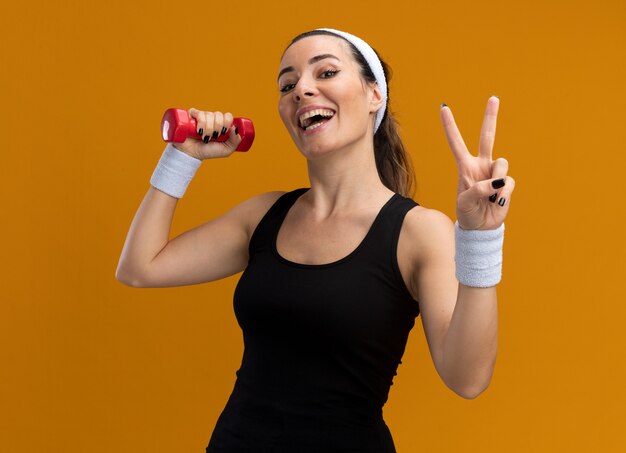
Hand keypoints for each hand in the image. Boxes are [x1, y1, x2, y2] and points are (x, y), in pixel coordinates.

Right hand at [173, 108, 241, 159]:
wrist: (192, 154)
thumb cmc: (209, 151)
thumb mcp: (226, 150)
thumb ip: (235, 141)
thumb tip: (235, 128)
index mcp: (222, 124)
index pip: (228, 116)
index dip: (227, 122)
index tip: (224, 132)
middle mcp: (212, 119)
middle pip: (219, 115)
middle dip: (217, 127)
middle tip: (214, 136)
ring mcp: (202, 116)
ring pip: (209, 115)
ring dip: (208, 128)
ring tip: (204, 137)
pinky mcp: (192, 116)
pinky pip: (199, 113)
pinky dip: (201, 123)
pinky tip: (199, 131)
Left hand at [440, 96, 515, 229]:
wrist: (481, 227)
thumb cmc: (467, 212)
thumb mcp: (464, 202)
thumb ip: (478, 190)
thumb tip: (497, 181)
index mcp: (465, 166)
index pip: (456, 143)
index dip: (450, 126)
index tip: (443, 107)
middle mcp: (480, 164)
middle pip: (487, 137)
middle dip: (490, 117)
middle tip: (493, 98)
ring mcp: (494, 172)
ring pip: (502, 163)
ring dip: (496, 181)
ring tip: (489, 197)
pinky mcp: (507, 183)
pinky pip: (509, 181)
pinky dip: (503, 193)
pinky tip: (497, 202)